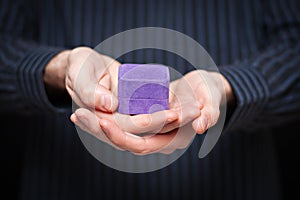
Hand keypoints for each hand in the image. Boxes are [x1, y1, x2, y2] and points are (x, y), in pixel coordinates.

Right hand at [44, 48, 179, 149]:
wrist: (87, 63)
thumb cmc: (80, 66)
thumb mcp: (79, 73)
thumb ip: (88, 90)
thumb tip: (109, 104)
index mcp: (99, 123)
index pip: (125, 130)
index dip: (146, 124)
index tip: (170, 114)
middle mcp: (116, 127)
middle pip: (143, 134)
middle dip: (167, 124)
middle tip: (190, 112)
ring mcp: (126, 120)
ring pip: (151, 129)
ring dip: (172, 122)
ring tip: (196, 111)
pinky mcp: (134, 110)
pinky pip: (153, 114)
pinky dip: (170, 112)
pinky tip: (189, 106)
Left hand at [74, 70, 232, 154]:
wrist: (203, 92)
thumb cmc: (208, 94)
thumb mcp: (212, 100)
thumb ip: (210, 113)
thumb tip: (202, 126)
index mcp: (173, 140)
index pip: (142, 145)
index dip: (121, 135)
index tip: (101, 121)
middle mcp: (159, 141)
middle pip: (124, 143)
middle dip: (100, 132)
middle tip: (79, 116)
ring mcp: (150, 133)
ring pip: (119, 136)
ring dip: (97, 127)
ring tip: (77, 115)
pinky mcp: (144, 123)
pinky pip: (122, 126)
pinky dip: (105, 119)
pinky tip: (90, 110)